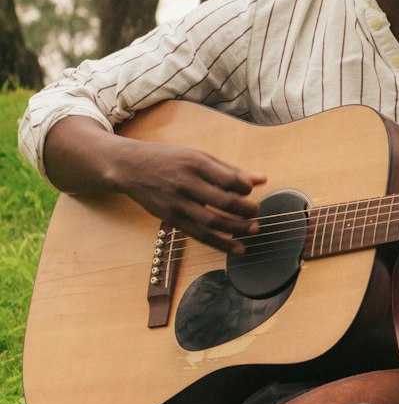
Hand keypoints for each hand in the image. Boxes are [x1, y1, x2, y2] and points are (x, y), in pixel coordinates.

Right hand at [111, 140, 265, 253]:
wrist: (129, 166)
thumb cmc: (169, 159)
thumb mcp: (198, 156)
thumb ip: (230, 170)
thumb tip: (263, 179)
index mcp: (196, 164)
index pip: (228, 179)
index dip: (246, 188)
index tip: (251, 191)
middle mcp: (186, 183)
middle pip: (222, 202)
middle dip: (245, 211)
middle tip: (257, 213)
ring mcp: (177, 203)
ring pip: (212, 222)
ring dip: (236, 229)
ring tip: (253, 230)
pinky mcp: (171, 219)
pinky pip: (198, 235)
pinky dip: (220, 243)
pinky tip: (236, 247)